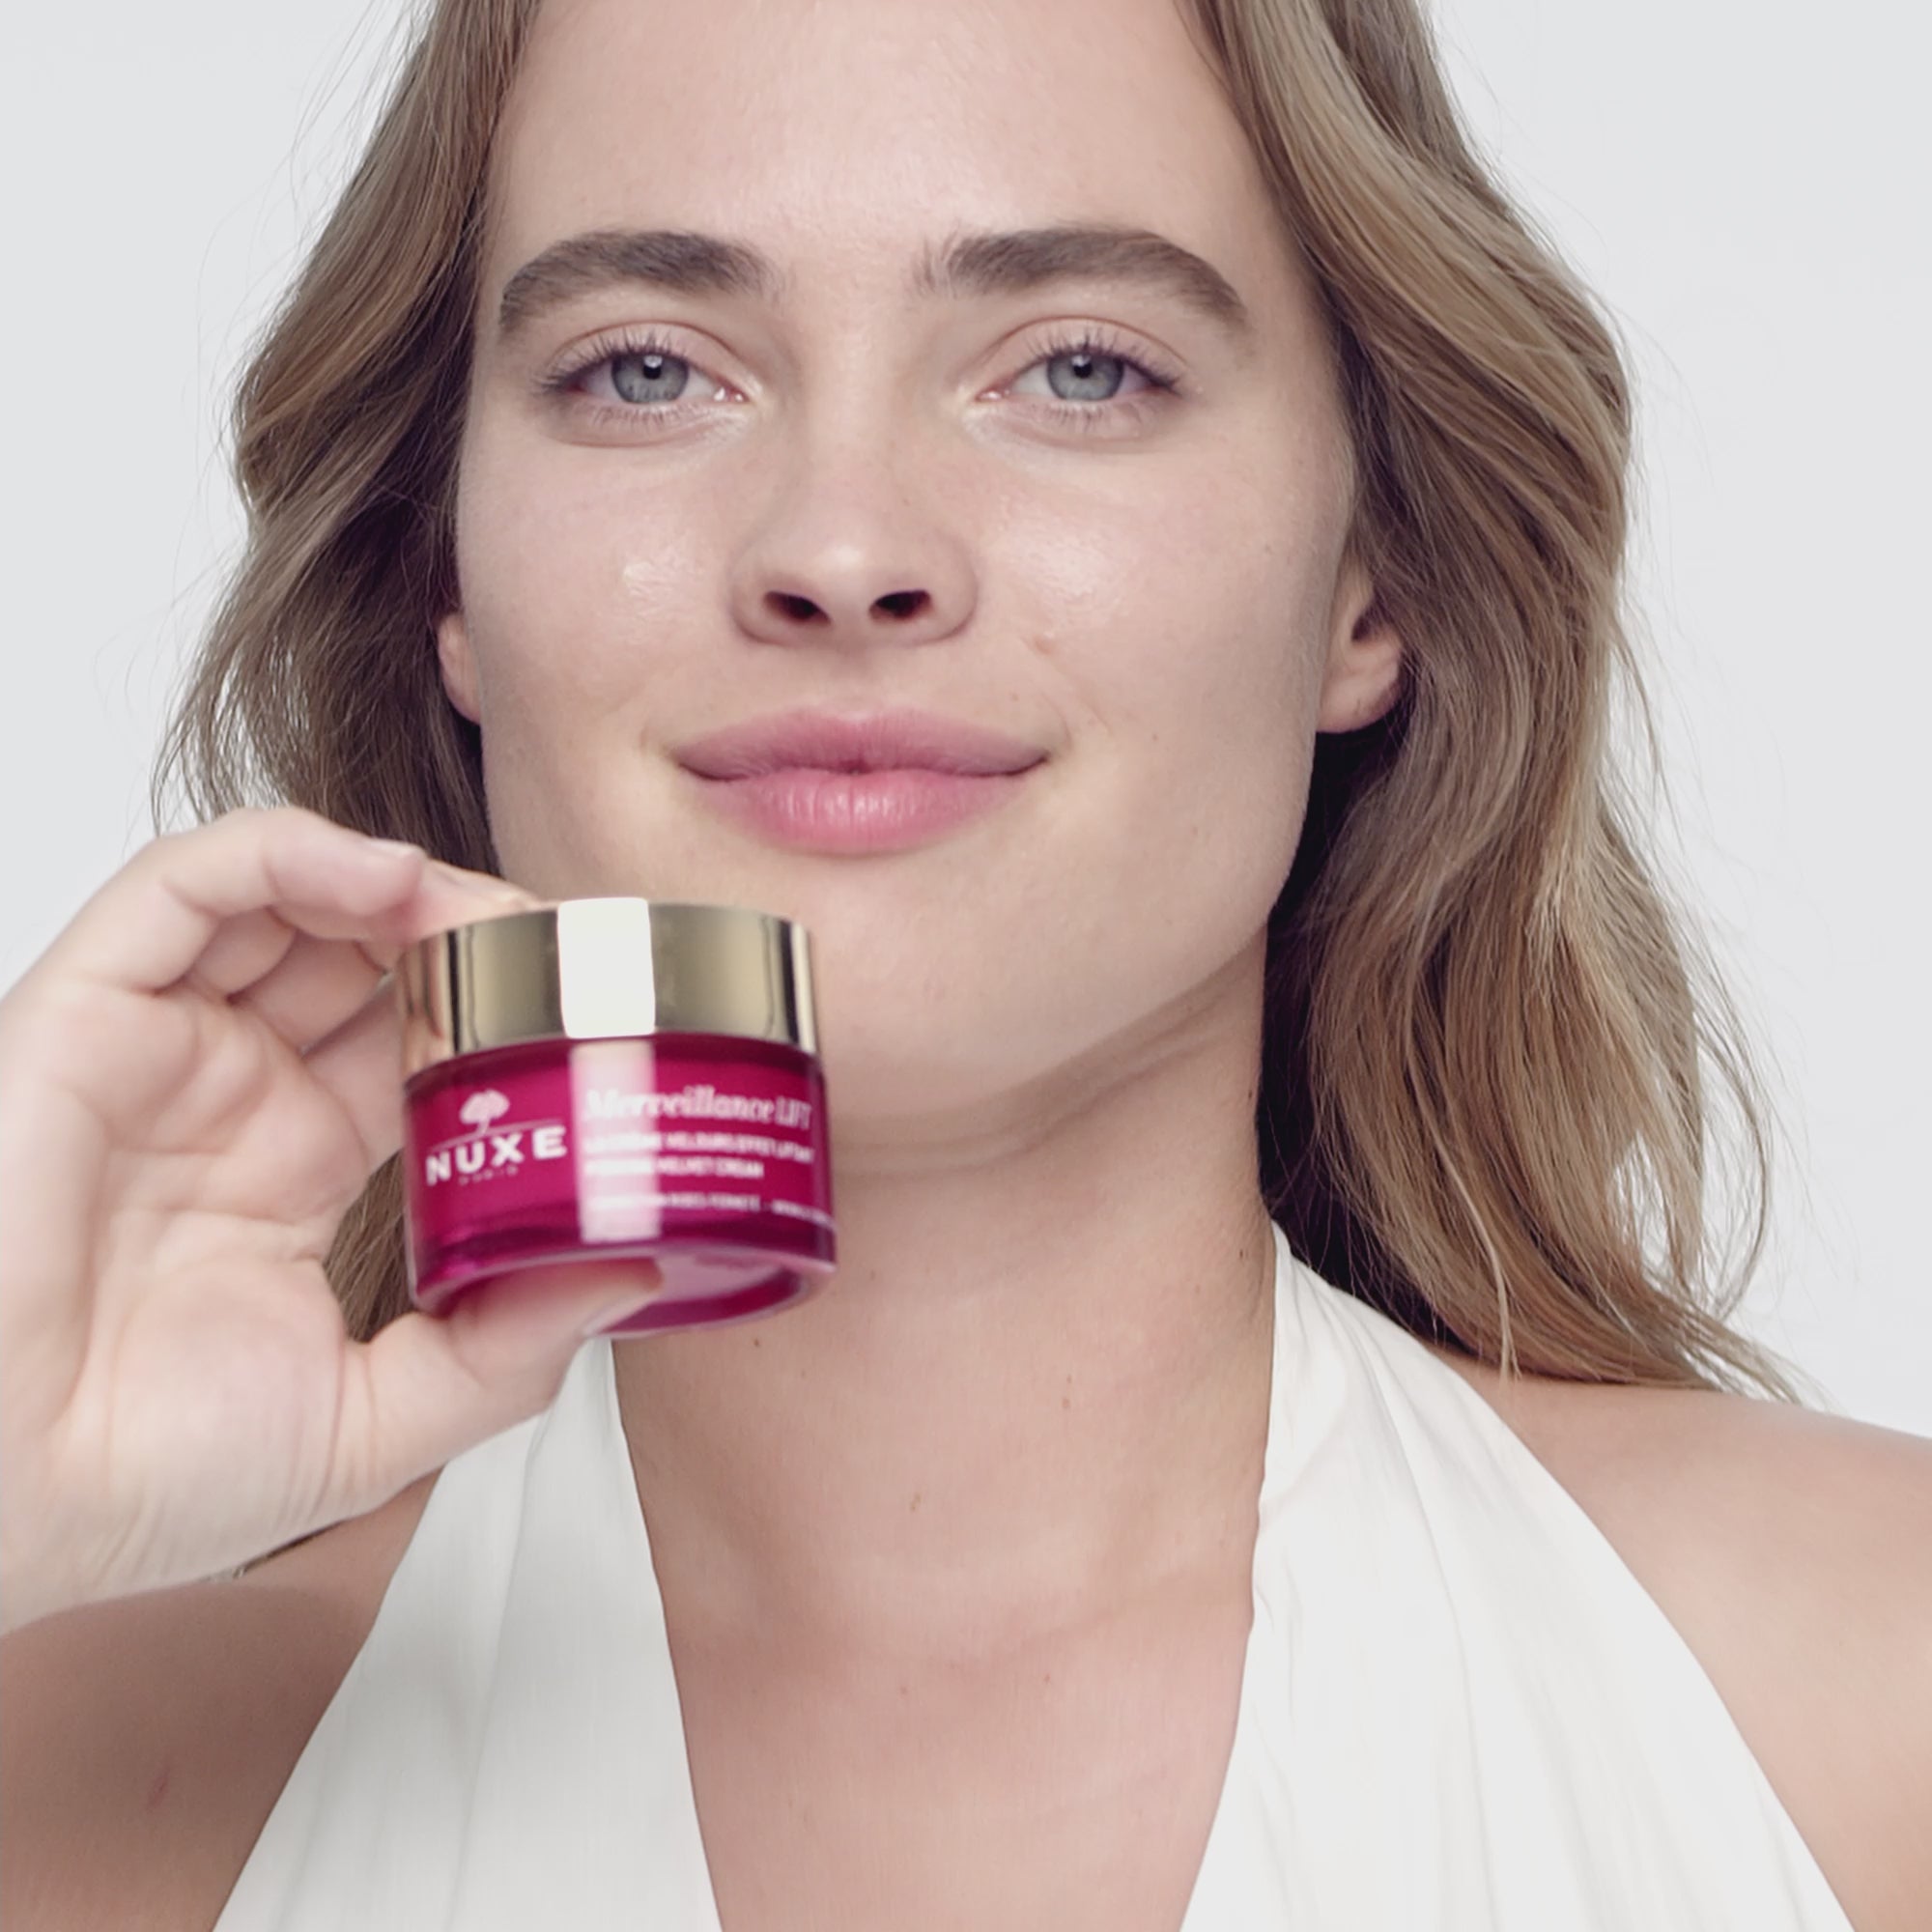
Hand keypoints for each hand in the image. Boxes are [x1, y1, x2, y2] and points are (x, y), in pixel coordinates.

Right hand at [0, 807, 664, 1633]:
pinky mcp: (85, 1016)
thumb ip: (505, 1353)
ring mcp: (163, 1048)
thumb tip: (633, 1277)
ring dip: (399, 882)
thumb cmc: (142, 1478)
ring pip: (287, 902)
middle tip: (557, 947)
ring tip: (487, 911)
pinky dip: (288, 855)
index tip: (592, 1007)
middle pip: (368, 958)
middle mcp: (234, 1091)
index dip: (501, 1008)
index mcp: (297, 1163)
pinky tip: (385, 879)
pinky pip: (183, 889)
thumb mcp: (372, 1420)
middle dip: (468, 936)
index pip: (416, 1041)